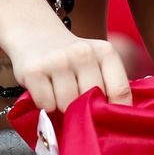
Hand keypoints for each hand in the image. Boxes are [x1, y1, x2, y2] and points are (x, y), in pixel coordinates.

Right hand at [11, 32, 133, 111]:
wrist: (33, 32)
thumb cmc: (71, 58)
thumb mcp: (96, 62)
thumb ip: (109, 85)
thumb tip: (117, 119)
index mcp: (105, 52)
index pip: (120, 91)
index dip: (116, 113)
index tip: (108, 122)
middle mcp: (83, 53)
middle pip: (91, 102)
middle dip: (84, 110)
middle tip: (76, 103)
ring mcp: (58, 60)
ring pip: (67, 106)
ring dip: (62, 108)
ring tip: (58, 93)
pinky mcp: (34, 70)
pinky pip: (46, 105)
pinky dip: (45, 105)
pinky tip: (45, 90)